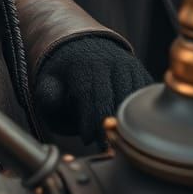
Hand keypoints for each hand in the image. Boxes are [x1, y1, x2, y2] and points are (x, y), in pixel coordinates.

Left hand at [34, 35, 152, 144]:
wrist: (83, 45)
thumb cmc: (65, 72)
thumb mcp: (48, 80)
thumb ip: (47, 95)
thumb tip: (56, 104)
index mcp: (85, 63)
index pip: (92, 97)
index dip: (90, 123)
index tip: (86, 140)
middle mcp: (111, 61)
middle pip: (116, 100)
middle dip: (111, 127)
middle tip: (105, 147)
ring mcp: (129, 65)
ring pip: (134, 100)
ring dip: (127, 123)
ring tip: (117, 141)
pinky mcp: (141, 72)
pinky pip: (144, 97)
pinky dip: (139, 114)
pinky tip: (128, 128)